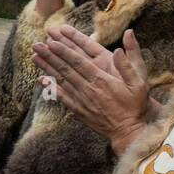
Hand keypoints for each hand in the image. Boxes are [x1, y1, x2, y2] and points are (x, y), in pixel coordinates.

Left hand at [32, 25, 150, 153]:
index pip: (79, 62)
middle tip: (36, 44)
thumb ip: (129, 64)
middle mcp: (88, 89)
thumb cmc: (135, 106)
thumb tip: (118, 49)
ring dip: (47, 68)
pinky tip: (41, 80)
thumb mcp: (140, 83)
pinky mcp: (78, 110)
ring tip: (34, 57)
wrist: (128, 131)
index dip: (64, 51)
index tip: (52, 41)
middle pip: (65, 69)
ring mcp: (81, 100)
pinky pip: (62, 97)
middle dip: (50, 55)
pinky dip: (51, 88)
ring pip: (61, 81)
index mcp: (101, 80)